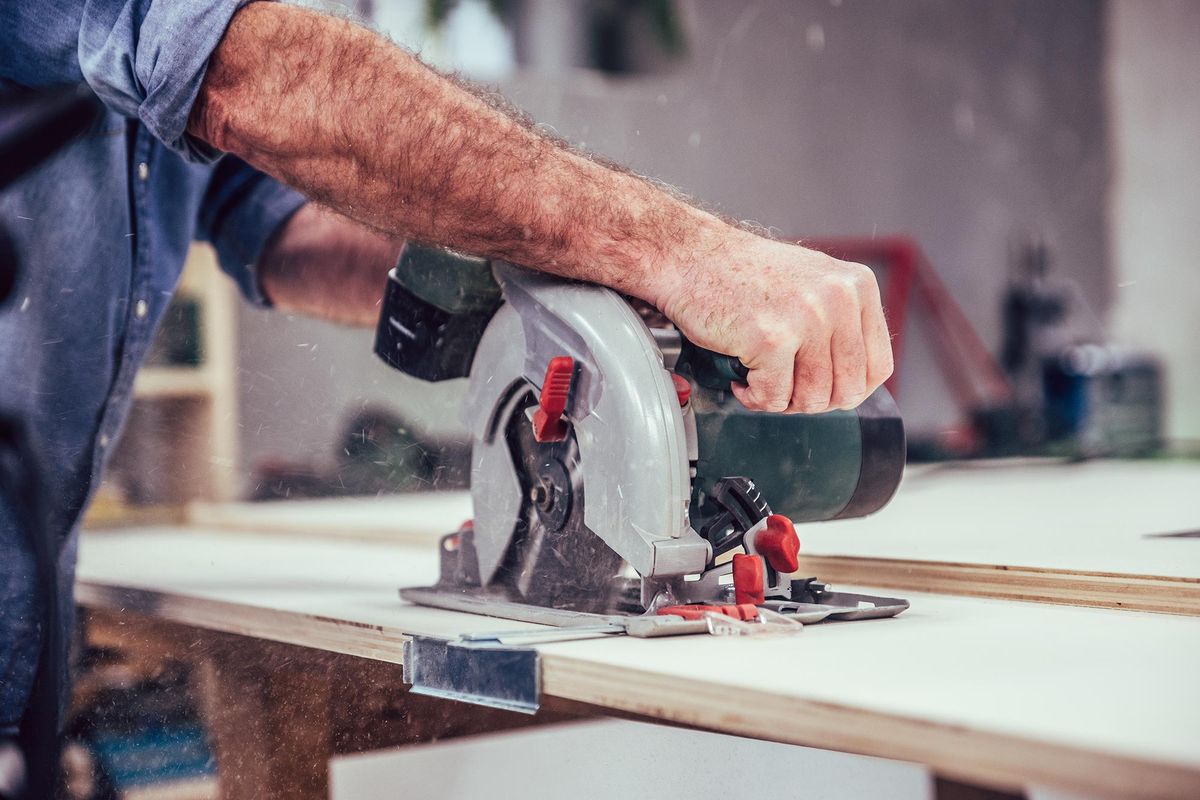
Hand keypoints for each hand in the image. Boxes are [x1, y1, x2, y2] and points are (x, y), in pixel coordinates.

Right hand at [658, 230, 892, 412]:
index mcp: (857, 286)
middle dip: (813, 400)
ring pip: (812, 399)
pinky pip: (774, 398)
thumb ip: (840, 322)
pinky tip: (742, 378)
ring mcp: (807, 318)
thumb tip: (855, 378)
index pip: (879, 366)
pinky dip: (754, 398)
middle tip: (785, 387)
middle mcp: (839, 298)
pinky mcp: (771, 339)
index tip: (822, 389)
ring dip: (782, 400)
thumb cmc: (741, 273)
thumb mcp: (812, 283)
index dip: (848, 389)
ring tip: (761, 379)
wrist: (691, 256)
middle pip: (847, 390)